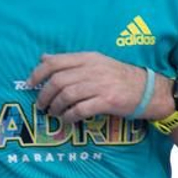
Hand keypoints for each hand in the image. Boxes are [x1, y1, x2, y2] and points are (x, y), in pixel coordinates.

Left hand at [29, 52, 160, 125]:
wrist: (147, 90)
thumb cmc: (118, 77)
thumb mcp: (95, 62)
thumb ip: (70, 61)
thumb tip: (43, 58)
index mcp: (88, 58)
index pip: (55, 62)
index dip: (38, 73)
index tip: (30, 84)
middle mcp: (92, 69)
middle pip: (58, 81)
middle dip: (44, 95)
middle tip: (41, 105)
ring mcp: (100, 85)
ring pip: (67, 95)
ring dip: (56, 107)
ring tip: (53, 113)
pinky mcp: (107, 101)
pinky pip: (80, 110)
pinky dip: (69, 116)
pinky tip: (67, 120)